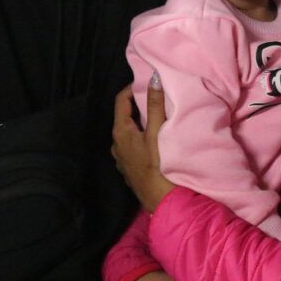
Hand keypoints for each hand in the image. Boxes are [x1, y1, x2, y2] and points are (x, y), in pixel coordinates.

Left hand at [112, 78, 175, 211]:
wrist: (163, 202)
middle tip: (157, 96)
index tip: (147, 81)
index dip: (132, 88)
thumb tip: (154, 78)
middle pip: (125, 116)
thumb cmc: (158, 166)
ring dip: (142, 122)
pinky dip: (144, 137)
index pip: (120, 101)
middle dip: (139, 105)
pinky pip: (135, 146)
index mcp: (120, 133)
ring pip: (130, 132)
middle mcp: (117, 145)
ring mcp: (123, 159)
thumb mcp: (157, 132)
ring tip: (160, 116)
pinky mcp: (131, 170)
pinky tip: (157, 139)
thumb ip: (155, 105)